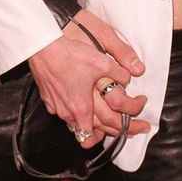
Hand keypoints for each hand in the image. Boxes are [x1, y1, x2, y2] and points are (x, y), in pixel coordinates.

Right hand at [28, 9, 147, 148]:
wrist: (41, 47)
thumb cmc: (69, 55)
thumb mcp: (101, 61)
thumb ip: (119, 72)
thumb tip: (132, 76)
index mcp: (82, 109)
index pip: (103, 133)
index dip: (125, 131)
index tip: (140, 123)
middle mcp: (68, 113)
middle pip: (93, 134)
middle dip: (116, 131)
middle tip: (134, 125)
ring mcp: (57, 107)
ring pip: (78, 126)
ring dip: (94, 125)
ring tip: (108, 119)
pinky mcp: (49, 99)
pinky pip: (66, 114)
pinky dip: (77, 114)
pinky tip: (83, 104)